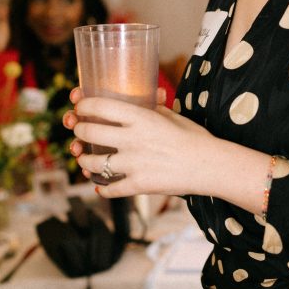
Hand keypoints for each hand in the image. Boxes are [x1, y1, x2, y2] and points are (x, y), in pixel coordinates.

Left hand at [63, 90, 213, 198]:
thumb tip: (145, 100)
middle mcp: (132, 139)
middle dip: (79, 131)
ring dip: (83, 161)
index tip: (80, 107)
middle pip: (89, 132)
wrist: (210, 166)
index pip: (100, 106)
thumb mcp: (172, 116)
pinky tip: (100, 187)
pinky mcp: (138, 184)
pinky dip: (102, 189)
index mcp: (141, 118)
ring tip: (84, 160)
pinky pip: (110, 189)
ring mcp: (133, 164)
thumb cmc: (195, 138)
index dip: (83, 105)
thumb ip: (152, 109)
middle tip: (79, 131)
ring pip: (92, 163)